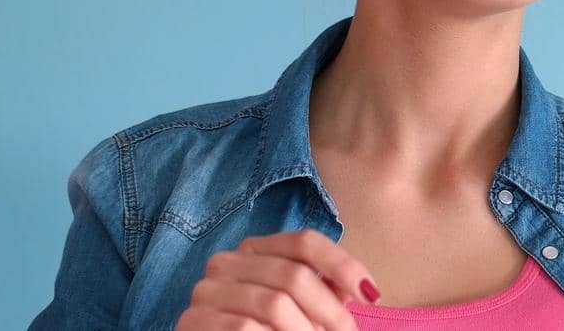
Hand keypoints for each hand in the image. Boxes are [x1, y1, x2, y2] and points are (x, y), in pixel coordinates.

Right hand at [176, 229, 380, 330]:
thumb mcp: (298, 310)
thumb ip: (324, 292)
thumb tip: (364, 290)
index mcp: (254, 250)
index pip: (305, 242)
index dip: (343, 266)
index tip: (371, 296)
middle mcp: (226, 262)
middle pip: (294, 275)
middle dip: (330, 312)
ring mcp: (205, 292)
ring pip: (274, 305)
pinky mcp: (191, 322)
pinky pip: (245, 328)